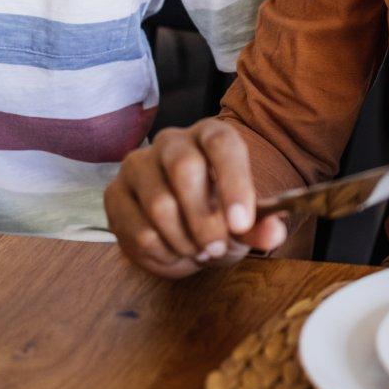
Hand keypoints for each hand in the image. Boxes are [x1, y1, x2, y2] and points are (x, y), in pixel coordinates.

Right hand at [104, 119, 290, 279]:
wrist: (183, 226)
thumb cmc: (217, 213)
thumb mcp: (243, 221)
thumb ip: (258, 226)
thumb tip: (274, 233)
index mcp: (210, 135)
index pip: (221, 145)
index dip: (233, 184)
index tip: (241, 224)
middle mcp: (172, 142)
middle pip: (184, 169)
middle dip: (204, 219)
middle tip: (217, 248)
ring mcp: (138, 164)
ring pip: (159, 205)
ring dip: (184, 241)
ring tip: (198, 251)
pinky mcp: (115, 193)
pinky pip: (137, 230)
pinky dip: (162, 253)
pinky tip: (174, 252)